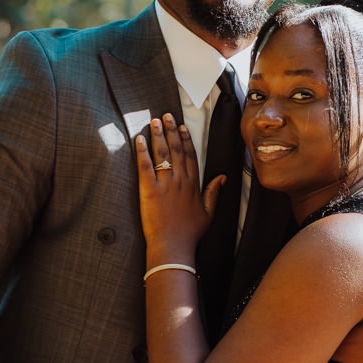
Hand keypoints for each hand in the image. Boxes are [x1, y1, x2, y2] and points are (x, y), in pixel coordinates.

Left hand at [136, 114, 223, 261]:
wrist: (174, 246)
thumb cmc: (190, 233)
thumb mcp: (208, 213)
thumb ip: (214, 192)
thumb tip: (223, 177)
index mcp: (193, 185)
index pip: (190, 155)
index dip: (186, 139)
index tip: (182, 126)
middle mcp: (180, 180)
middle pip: (176, 149)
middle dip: (171, 130)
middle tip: (166, 115)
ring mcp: (165, 184)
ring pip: (162, 153)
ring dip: (158, 135)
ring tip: (154, 121)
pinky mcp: (149, 190)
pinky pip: (145, 165)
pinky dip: (142, 151)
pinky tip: (139, 139)